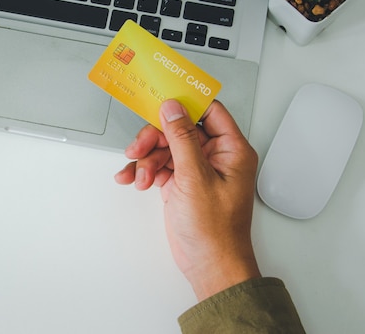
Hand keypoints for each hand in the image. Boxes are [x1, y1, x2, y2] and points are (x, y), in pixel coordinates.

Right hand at [115, 100, 260, 299]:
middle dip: (155, 138)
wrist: (209, 264)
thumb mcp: (195, 177)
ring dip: (146, 160)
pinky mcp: (180, 183)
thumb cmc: (215, 229)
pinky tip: (133, 180)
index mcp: (230, 149)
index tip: (161, 99)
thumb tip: (172, 108)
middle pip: (179, 129)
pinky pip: (158, 166)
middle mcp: (214, 156)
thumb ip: (182, 138)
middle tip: (137, 149)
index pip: (209, 111)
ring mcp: (196, 169)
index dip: (185, 103)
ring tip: (139, 177)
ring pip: (165, 148)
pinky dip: (144, 172)